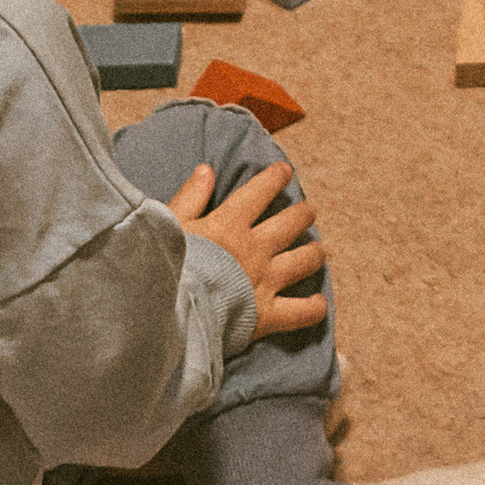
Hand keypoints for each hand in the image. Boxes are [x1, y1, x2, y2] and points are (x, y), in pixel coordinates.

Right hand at [170, 157, 327, 336]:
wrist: (164, 311)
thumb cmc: (164, 267)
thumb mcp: (170, 225)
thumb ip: (190, 197)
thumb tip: (206, 170)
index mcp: (230, 224)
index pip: (259, 192)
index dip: (274, 178)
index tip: (286, 171)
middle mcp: (254, 249)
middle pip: (290, 224)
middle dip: (303, 214)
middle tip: (309, 211)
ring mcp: (264, 281)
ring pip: (302, 261)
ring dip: (314, 253)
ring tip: (320, 250)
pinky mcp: (265, 315)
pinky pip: (299, 312)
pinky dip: (313, 308)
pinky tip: (319, 304)